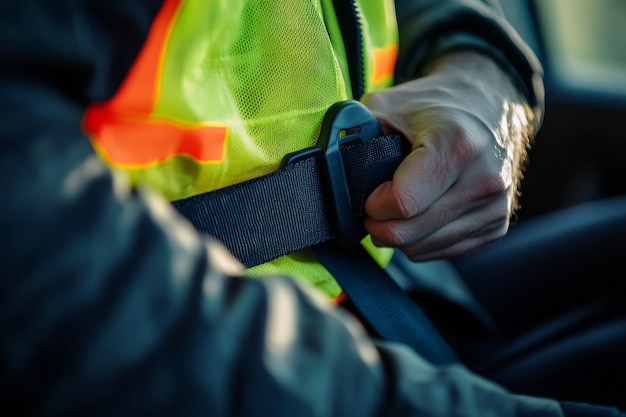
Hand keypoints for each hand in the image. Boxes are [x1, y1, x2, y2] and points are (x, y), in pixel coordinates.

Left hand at [361, 51, 535, 260]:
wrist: (489, 103)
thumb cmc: (434, 105)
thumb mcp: (387, 105)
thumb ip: (355, 134)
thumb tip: (329, 169)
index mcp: (457, 145)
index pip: (402, 204)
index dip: (372, 204)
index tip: (368, 192)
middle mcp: (484, 180)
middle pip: (409, 234)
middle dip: (379, 223)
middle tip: (374, 204)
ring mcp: (495, 206)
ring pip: (422, 248)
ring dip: (399, 233)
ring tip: (400, 203)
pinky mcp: (497, 226)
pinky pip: (440, 252)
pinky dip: (420, 239)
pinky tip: (421, 211)